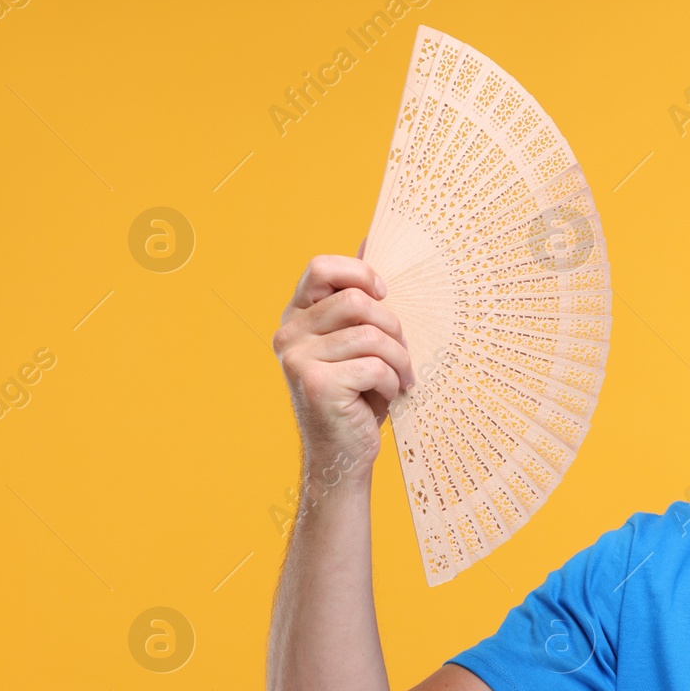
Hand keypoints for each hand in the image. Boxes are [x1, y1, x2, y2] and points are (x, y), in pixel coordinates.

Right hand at [273, 251, 415, 479]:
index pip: (322, 267)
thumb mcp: (360, 341)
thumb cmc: (357, 394)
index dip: (361, 274)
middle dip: (393, 328)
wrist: (343, 454)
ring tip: (400, 379)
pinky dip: (392, 383)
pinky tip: (388, 396)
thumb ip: (361, 295)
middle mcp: (289, 333)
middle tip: (401, 355)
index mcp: (297, 316)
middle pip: (357, 301)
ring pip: (372, 336)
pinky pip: (374, 366)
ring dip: (399, 361)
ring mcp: (298, 358)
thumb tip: (371, 236)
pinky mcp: (316, 384)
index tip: (385, 296)